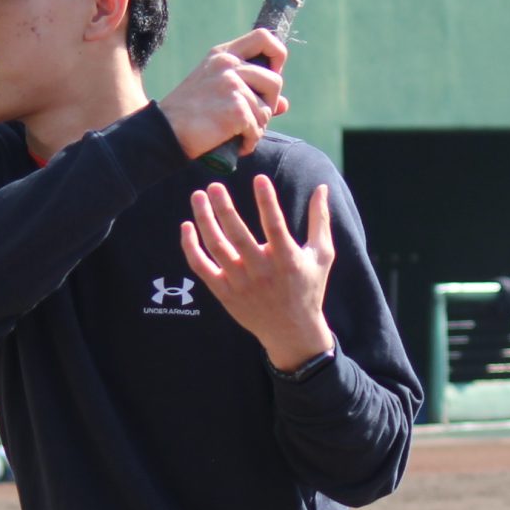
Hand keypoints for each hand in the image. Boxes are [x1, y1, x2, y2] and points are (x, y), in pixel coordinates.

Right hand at [156, 28, 288, 159]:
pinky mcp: (235, 108)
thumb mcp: (217, 91)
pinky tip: (236, 145)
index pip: (264, 37)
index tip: (271, 75)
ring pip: (267, 109)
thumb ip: (250, 91)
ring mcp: (231, 85)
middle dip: (269, 104)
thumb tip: (284, 104)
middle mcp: (228, 65)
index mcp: (223, 55)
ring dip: (258, 128)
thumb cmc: (189, 114)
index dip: (277, 56)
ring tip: (239, 135)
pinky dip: (250, 142)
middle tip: (252, 119)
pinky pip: (258, 128)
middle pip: (275, 80)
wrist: (163, 132)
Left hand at [180, 175, 336, 369]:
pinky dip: (191, 247)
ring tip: (198, 196)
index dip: (267, 202)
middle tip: (215, 185)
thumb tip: (322, 187)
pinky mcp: (224, 293)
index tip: (259, 178)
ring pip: (216, 248)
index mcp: (287, 260)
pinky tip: (187, 226)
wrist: (291, 331)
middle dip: (225, 208)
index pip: (275, 226)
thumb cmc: (308, 288)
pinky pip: (202, 267)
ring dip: (204, 220)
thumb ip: (320, 220)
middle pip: (238, 236)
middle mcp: (262, 271)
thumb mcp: (322, 255)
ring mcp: (240, 283)